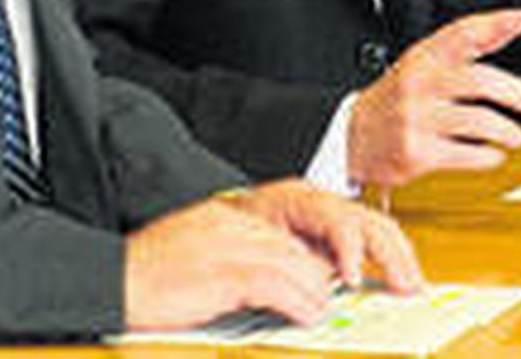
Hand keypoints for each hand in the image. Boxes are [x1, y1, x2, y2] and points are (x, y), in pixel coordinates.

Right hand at [123, 182, 419, 330]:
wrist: (114, 277)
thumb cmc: (166, 276)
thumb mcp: (228, 258)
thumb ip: (275, 261)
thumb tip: (323, 285)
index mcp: (256, 206)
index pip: (332, 209)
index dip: (376, 238)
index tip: (405, 270)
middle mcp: (251, 213)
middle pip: (338, 218)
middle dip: (381, 252)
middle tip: (406, 286)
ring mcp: (238, 235)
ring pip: (311, 259)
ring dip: (328, 292)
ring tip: (327, 311)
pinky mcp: (224, 263)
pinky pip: (281, 279)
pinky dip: (302, 301)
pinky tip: (308, 314)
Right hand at [349, 9, 520, 187]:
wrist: (350, 136)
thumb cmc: (397, 99)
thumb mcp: (423, 64)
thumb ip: (467, 45)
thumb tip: (517, 21)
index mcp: (421, 59)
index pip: (460, 33)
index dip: (493, 24)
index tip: (520, 20)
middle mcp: (418, 85)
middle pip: (478, 81)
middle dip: (515, 92)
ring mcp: (416, 120)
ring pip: (478, 121)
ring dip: (507, 131)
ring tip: (515, 135)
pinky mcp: (416, 153)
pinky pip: (467, 155)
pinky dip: (488, 156)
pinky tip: (492, 154)